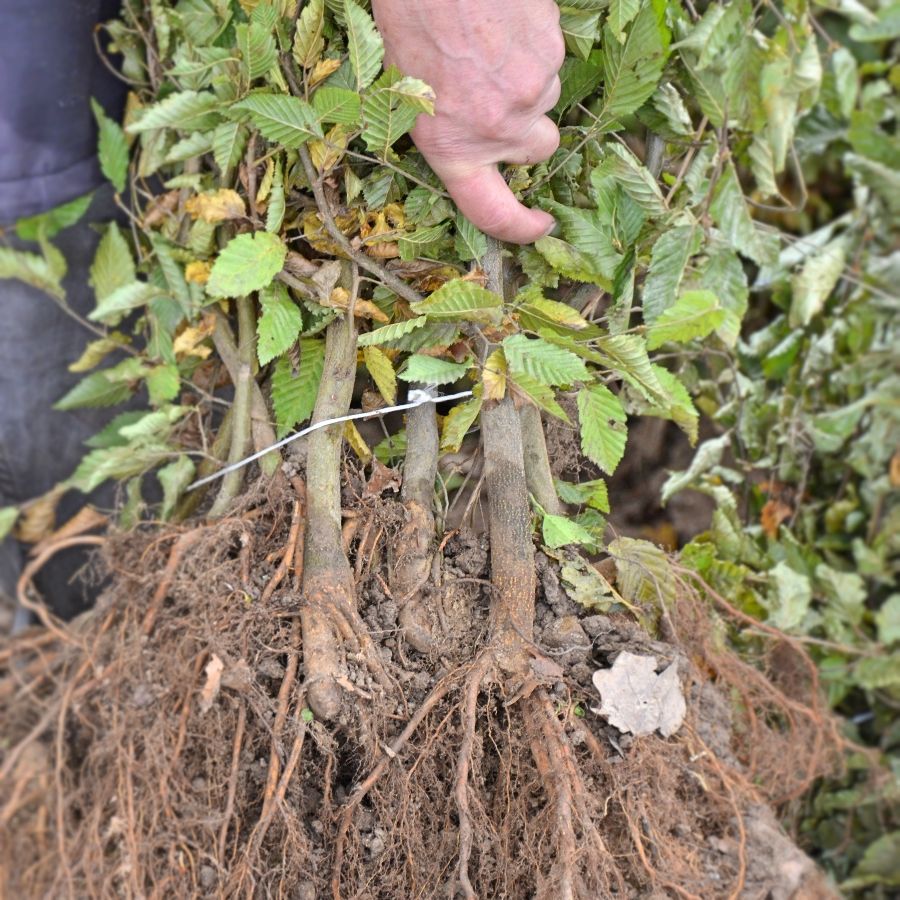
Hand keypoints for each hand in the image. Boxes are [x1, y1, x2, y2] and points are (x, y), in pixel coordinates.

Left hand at [372, 0, 564, 243]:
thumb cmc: (410, 22)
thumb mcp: (407, 94)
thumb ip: (452, 131)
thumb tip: (480, 141)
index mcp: (453, 148)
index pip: (492, 211)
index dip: (519, 228)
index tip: (537, 227)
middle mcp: (498, 128)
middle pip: (539, 148)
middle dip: (528, 129)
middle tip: (502, 98)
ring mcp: (530, 89)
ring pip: (545, 97)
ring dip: (527, 82)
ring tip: (491, 46)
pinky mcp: (552, 50)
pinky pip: (551, 58)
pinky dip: (533, 46)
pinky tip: (503, 23)